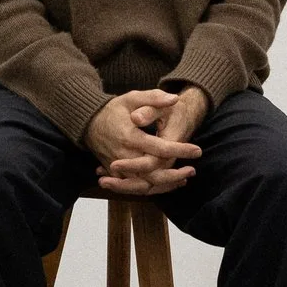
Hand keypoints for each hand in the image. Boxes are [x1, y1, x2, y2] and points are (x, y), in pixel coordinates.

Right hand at [86, 86, 205, 195]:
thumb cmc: (113, 109)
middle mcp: (123, 155)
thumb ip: (154, 98)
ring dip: (165, 185)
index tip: (197, 151)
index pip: (159, 148)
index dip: (179, 150)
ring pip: (144, 185)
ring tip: (184, 179)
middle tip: (192, 170)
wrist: (88, 122)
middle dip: (174, 175)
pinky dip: (153, 189)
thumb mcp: (132, 98)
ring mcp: (118, 167)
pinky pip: (135, 187)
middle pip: (152, 173)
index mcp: (129, 136)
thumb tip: (174, 99)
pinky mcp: (116, 173)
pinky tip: (169, 184)